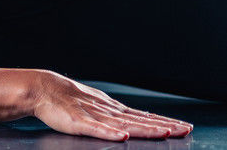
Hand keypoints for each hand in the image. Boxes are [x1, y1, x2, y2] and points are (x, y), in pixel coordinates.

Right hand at [28, 70, 192, 140]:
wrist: (41, 89)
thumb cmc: (66, 100)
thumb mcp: (94, 107)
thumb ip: (112, 117)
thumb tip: (130, 126)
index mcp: (112, 109)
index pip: (143, 116)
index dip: (163, 121)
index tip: (183, 126)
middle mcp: (107, 111)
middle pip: (140, 120)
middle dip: (164, 125)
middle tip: (185, 129)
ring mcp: (94, 116)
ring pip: (124, 124)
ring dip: (145, 129)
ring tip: (165, 132)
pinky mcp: (78, 122)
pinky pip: (96, 129)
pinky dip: (110, 132)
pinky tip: (123, 136)